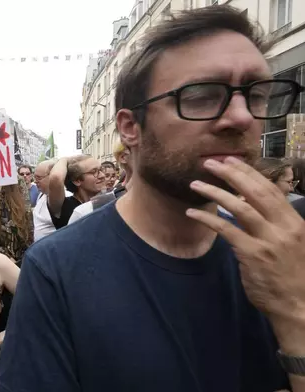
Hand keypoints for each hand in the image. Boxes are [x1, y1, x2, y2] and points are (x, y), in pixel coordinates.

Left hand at [185, 157, 304, 324]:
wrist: (298, 305)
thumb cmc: (291, 274)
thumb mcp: (291, 243)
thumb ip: (274, 223)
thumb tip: (249, 204)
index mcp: (294, 222)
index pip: (269, 189)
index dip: (249, 173)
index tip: (232, 161)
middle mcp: (283, 227)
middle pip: (255, 192)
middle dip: (231, 174)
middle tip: (210, 163)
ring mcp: (268, 241)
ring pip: (239, 208)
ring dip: (215, 193)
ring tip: (195, 184)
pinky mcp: (252, 254)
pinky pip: (226, 230)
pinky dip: (207, 219)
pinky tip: (192, 212)